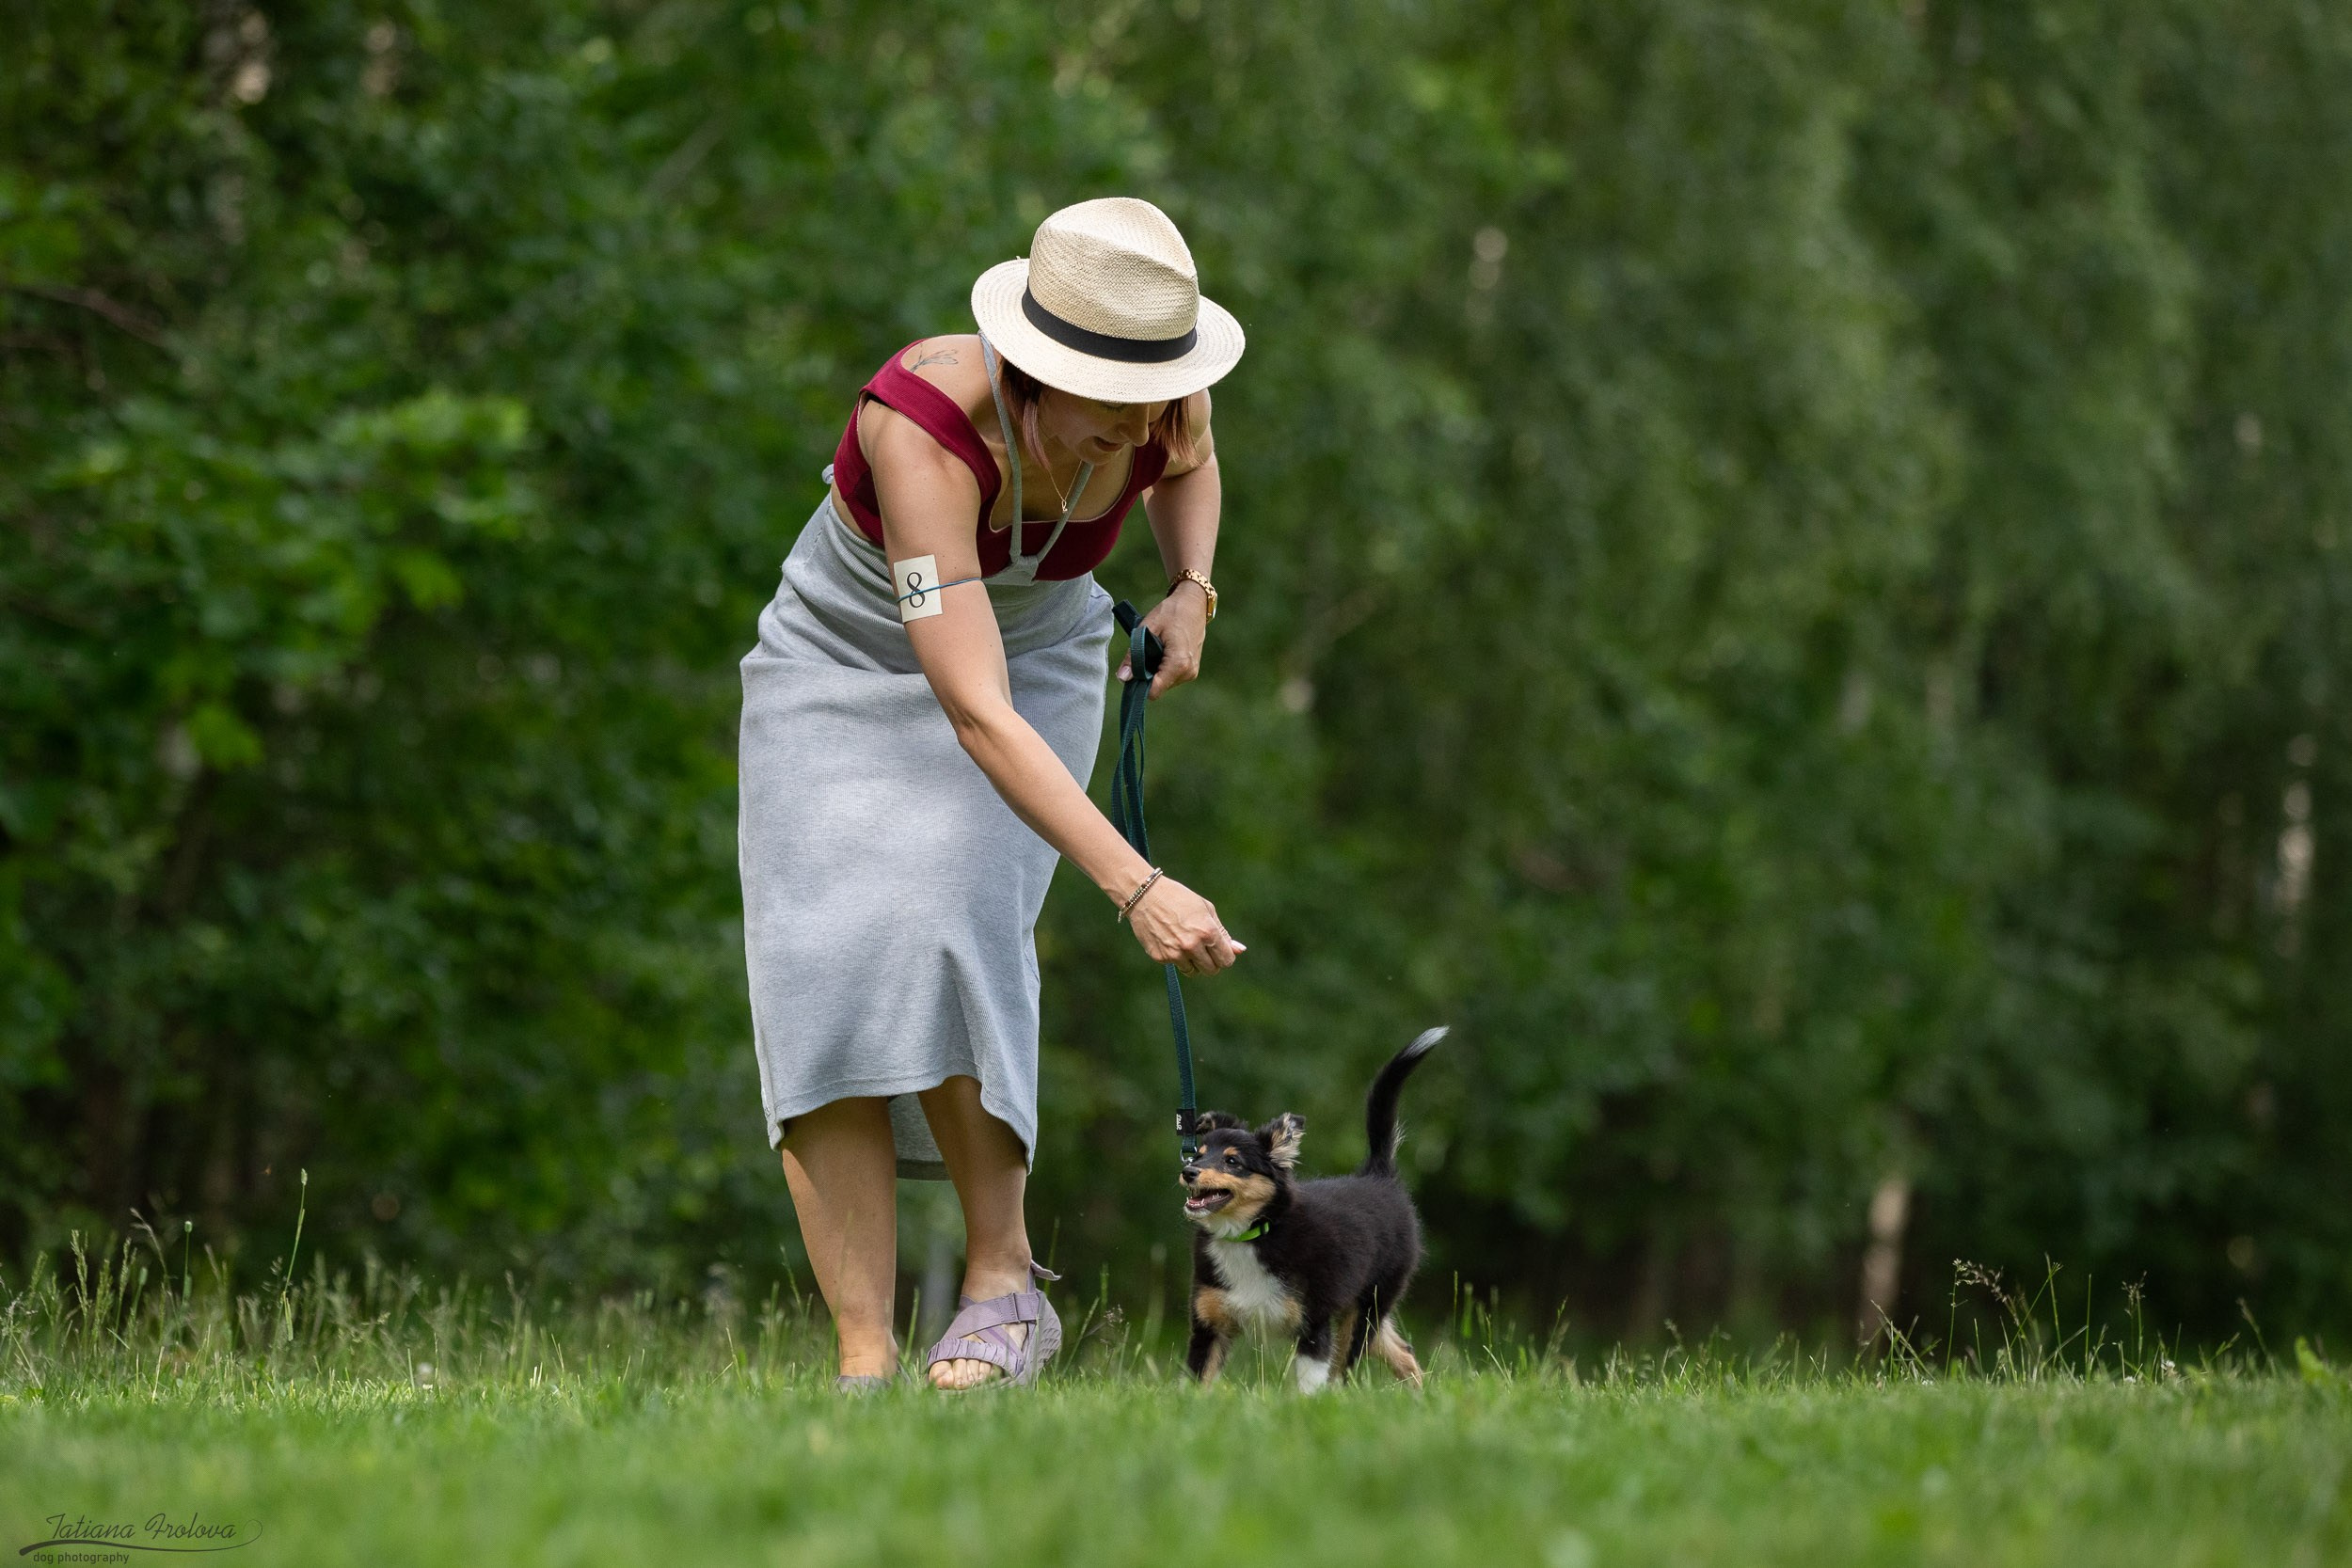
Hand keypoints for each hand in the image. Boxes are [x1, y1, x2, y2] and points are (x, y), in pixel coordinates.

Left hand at [1116, 584, 1208, 698]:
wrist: (1193, 604)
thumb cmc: (1172, 612)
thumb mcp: (1147, 629)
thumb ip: (1134, 655)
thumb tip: (1123, 677)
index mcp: (1179, 663)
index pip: (1155, 691)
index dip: (1139, 685)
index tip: (1131, 671)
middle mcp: (1188, 672)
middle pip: (1158, 688)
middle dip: (1146, 676)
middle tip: (1142, 654)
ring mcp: (1191, 672)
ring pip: (1164, 683)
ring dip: (1154, 671)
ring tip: (1154, 650)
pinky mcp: (1191, 669)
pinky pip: (1171, 677)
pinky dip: (1162, 668)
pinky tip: (1162, 652)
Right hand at [1125, 874, 1243, 975]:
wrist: (1145, 895)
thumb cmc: (1179, 898)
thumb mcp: (1206, 910)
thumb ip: (1223, 933)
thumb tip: (1240, 950)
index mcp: (1207, 932)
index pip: (1226, 960)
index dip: (1225, 956)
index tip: (1219, 950)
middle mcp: (1192, 945)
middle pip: (1211, 970)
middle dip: (1211, 962)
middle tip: (1203, 948)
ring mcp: (1175, 953)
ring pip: (1194, 972)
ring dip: (1194, 962)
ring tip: (1186, 943)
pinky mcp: (1160, 957)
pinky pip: (1176, 965)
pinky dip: (1177, 957)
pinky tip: (1171, 940)